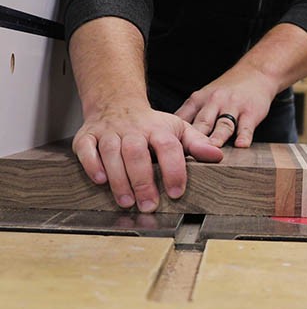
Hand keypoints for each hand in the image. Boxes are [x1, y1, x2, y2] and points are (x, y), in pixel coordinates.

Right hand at [72, 104, 222, 212]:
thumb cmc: (150, 124)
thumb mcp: (177, 129)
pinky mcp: (87, 137)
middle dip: (143, 181)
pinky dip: (92, 164)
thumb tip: (217, 156)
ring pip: (112, 153)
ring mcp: (109, 133)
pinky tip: (100, 180)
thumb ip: (196, 144)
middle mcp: (133, 130)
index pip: (168, 147)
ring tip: (127, 202)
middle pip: (137, 153)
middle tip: (149, 205)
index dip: (173, 170)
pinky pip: (87, 149)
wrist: (116, 103)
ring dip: (119, 179)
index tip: (176, 192)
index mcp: (158, 129)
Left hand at [175, 63, 277, 147]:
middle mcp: (214, 102)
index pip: (183, 119)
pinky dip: (244, 136)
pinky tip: (241, 146)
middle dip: (194, 140)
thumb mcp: (203, 97)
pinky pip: (246, 126)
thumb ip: (188, 115)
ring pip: (223, 125)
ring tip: (212, 151)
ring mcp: (233, 106)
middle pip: (202, 124)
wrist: (254, 73)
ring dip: (217, 138)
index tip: (169, 150)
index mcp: (198, 100)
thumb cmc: (225, 91)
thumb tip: (169, 138)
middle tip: (187, 156)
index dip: (175, 135)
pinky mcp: (250, 112)